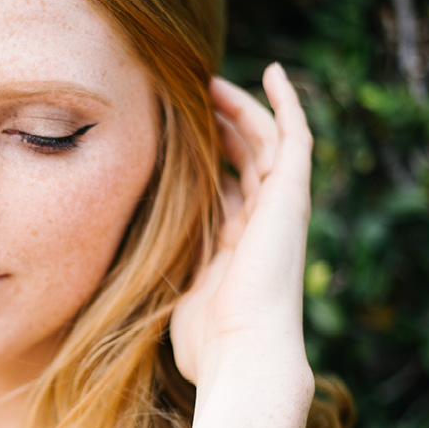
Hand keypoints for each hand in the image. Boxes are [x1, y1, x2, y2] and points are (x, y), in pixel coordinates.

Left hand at [170, 64, 313, 393]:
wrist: (242, 355)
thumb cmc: (207, 346)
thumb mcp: (177, 302)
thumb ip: (166, 280)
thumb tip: (133, 278)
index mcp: (236, 249)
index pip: (228, 193)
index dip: (208, 164)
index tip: (181, 140)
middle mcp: (262, 226)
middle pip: (246, 163)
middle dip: (223, 131)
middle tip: (196, 102)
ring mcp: (279, 210)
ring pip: (265, 144)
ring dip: (243, 110)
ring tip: (214, 83)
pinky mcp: (291, 197)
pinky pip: (295, 138)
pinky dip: (287, 104)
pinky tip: (273, 72)